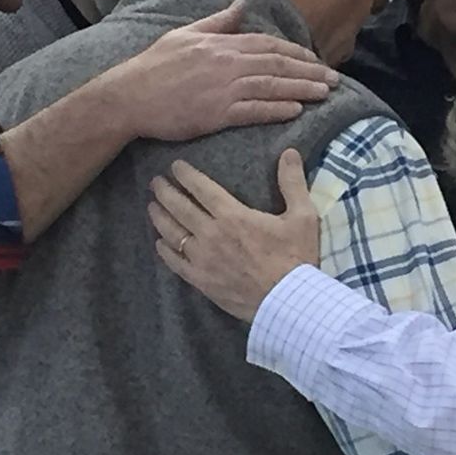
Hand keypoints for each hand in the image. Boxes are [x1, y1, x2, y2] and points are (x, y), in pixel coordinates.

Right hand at [118, 0, 338, 141]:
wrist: (130, 96)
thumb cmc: (154, 65)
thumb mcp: (185, 34)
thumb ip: (218, 21)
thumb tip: (241, 3)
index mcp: (222, 44)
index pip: (269, 45)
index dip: (297, 53)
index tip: (316, 60)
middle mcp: (227, 63)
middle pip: (278, 65)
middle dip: (310, 71)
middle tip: (335, 80)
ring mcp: (223, 89)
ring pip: (272, 87)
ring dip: (303, 89)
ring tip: (326, 94)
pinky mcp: (216, 114)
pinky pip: (254, 111)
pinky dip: (277, 109)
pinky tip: (296, 110)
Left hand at [149, 148, 319, 320]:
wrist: (288, 302)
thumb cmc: (296, 257)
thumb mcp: (303, 216)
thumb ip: (292, 182)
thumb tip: (289, 152)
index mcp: (233, 216)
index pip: (202, 189)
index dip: (186, 175)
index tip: (175, 167)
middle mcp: (212, 234)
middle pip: (180, 208)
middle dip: (165, 192)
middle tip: (155, 182)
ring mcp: (203, 259)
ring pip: (172, 233)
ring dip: (160, 217)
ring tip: (152, 206)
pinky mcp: (202, 281)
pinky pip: (176, 263)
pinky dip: (165, 250)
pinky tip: (159, 243)